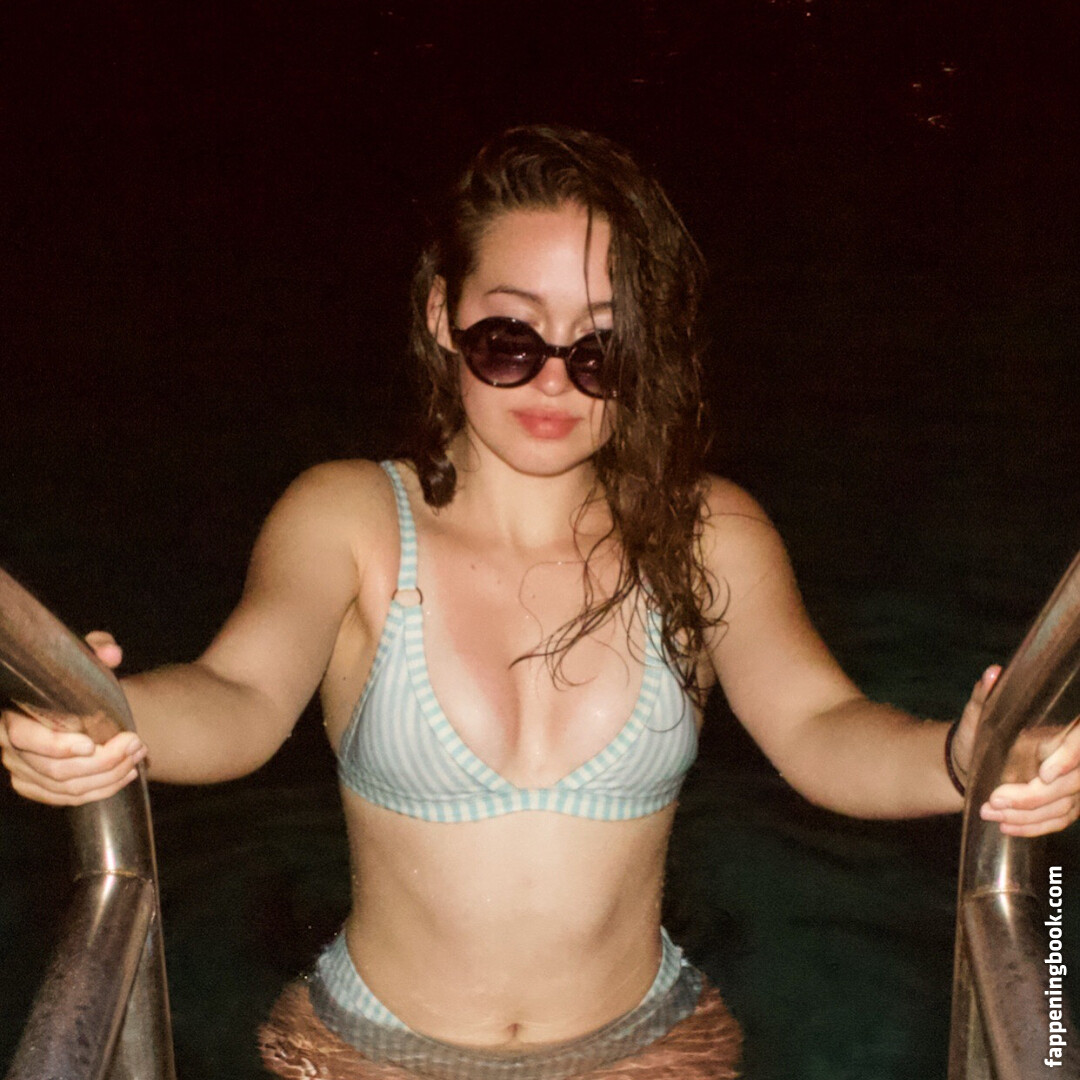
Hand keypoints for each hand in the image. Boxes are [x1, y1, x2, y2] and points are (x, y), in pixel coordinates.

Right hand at [0, 632, 146, 805]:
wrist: (70, 702)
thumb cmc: (72, 680)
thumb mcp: (81, 659)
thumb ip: (95, 649)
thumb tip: (111, 653)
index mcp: (12, 716)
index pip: (26, 738)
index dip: (56, 746)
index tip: (91, 743)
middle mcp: (12, 749)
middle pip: (54, 769)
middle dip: (102, 761)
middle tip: (135, 743)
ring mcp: (23, 772)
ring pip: (66, 788)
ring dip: (109, 776)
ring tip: (138, 755)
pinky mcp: (38, 787)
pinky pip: (70, 799)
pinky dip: (102, 790)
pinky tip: (127, 774)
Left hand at [954, 665, 1079, 836]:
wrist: (969, 763)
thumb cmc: (974, 735)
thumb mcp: (975, 715)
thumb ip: (983, 696)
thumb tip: (991, 673)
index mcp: (1057, 733)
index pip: (1079, 745)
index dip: (1069, 759)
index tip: (1044, 774)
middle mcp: (1070, 759)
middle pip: (1072, 784)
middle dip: (1033, 797)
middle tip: (994, 799)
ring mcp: (1071, 783)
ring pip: (1065, 806)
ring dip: (1028, 815)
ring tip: (991, 812)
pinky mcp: (1064, 803)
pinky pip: (1059, 821)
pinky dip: (1033, 826)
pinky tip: (1007, 827)